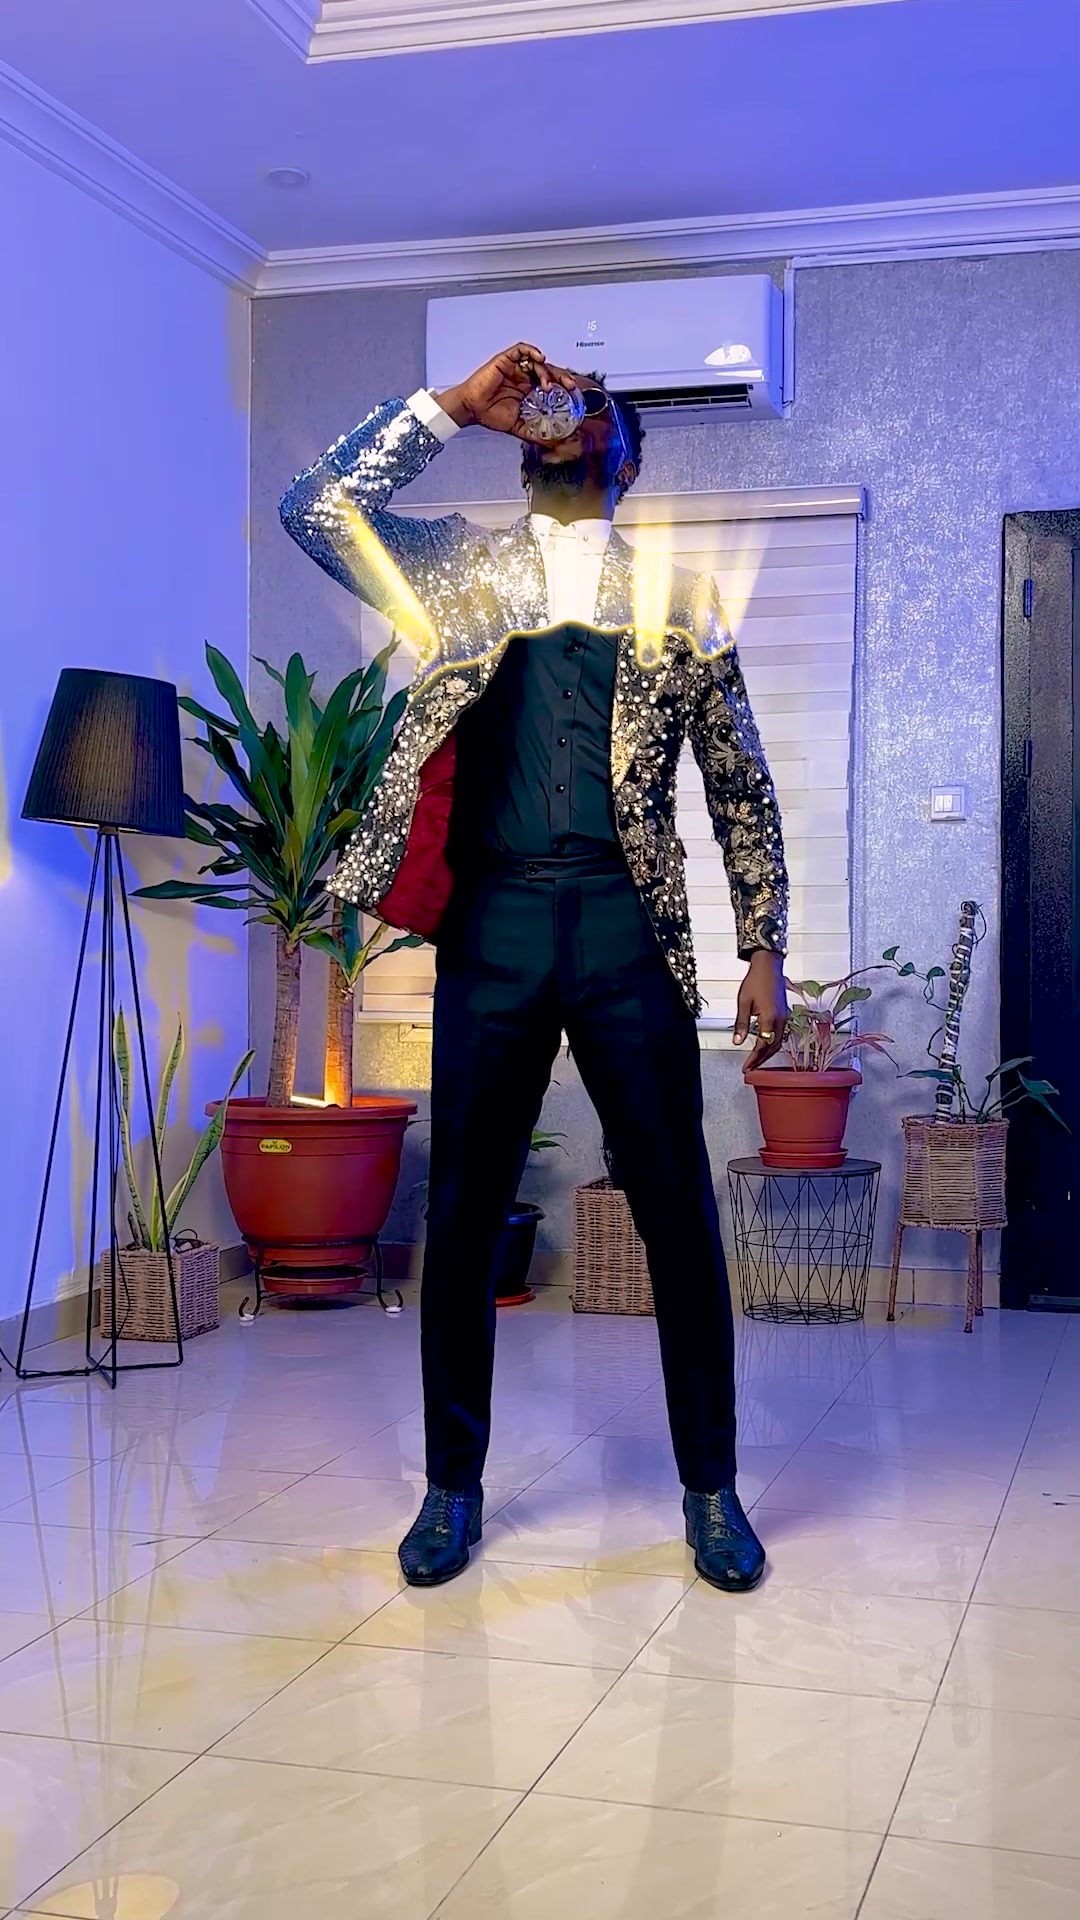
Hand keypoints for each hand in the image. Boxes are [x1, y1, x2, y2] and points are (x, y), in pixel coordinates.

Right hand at [436, 344, 578, 436]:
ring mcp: (516, 368)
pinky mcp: (505, 360)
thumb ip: (536, 433)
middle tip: (569, 385)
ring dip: (546, 370)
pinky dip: (531, 351)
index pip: (551, 384)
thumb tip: (553, 442)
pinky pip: (521, 350)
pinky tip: (539, 358)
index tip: (572, 393)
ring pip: (537, 361)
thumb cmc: (491, 415)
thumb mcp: (519, 427)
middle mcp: (524, 377)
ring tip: (546, 384)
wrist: (472, 410)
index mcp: (529, 391)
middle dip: (561, 376)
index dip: (563, 386)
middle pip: (549, 370)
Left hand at [733, 952, 787, 1068]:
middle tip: (751, 1067)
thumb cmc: (756, 980)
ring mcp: (784, 1017)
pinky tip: (765, 1045)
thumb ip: (741, 1024)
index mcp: (770, 1018)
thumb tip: (737, 1041)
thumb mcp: (743, 1003)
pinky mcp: (785, 1014)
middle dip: (762, 1059)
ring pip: (778, 1042)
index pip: (762, 1046)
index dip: (754, 1059)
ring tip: (757, 1060)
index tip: (747, 1067)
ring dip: (768, 1053)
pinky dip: (773, 1043)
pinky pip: (781, 1034)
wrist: (769, 966)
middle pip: (772, 1047)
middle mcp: (780, 1020)